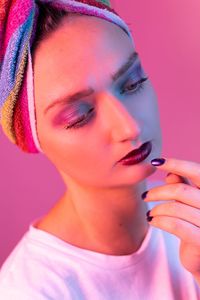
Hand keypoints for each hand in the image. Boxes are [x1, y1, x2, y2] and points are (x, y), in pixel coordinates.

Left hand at [143, 158, 199, 281]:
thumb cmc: (195, 224)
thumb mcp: (190, 202)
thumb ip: (183, 185)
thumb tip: (170, 172)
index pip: (196, 171)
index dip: (176, 164)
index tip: (155, 162)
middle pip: (180, 190)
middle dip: (157, 192)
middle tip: (145, 196)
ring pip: (175, 207)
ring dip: (156, 209)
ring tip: (150, 213)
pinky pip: (175, 225)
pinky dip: (159, 221)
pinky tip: (152, 221)